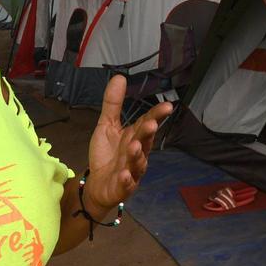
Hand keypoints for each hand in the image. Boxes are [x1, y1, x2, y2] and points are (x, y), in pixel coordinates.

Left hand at [84, 75, 173, 211]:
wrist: (98, 184)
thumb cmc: (107, 154)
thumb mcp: (107, 125)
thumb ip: (113, 104)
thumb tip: (119, 77)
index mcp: (135, 137)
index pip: (147, 124)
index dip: (157, 115)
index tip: (167, 106)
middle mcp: (138, 153)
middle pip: (145, 142)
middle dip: (148, 133)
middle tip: (151, 124)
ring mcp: (132, 171)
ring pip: (138, 163)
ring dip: (137, 155)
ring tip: (134, 146)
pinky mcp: (123, 187)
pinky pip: (127, 184)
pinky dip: (126, 180)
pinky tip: (124, 175)